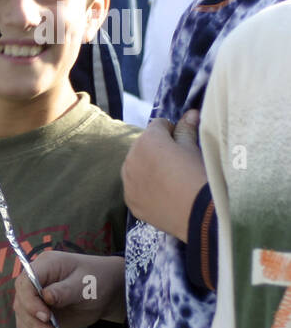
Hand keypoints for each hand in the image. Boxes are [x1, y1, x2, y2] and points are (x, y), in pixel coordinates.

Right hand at [13, 251, 125, 327]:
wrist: (106, 291)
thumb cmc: (97, 280)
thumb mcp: (85, 283)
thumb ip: (65, 290)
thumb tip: (46, 296)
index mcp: (44, 266)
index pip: (25, 283)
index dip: (30, 301)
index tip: (46, 317)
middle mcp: (33, 283)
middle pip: (20, 304)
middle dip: (35, 324)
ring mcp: (33, 300)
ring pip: (22, 320)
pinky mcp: (36, 315)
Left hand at [121, 112, 206, 240]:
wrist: (200, 214)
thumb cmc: (200, 175)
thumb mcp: (195, 148)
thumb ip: (187, 129)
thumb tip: (190, 113)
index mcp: (147, 141)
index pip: (158, 125)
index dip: (173, 131)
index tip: (185, 142)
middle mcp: (131, 159)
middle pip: (144, 146)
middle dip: (158, 149)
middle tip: (179, 162)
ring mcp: (128, 182)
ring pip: (137, 167)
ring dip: (149, 168)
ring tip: (172, 179)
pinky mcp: (131, 202)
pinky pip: (136, 188)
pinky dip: (146, 188)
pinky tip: (164, 195)